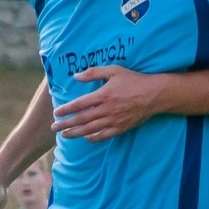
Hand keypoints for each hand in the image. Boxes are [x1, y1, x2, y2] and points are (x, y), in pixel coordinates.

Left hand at [51, 65, 166, 141]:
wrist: (154, 94)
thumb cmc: (134, 80)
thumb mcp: (114, 70)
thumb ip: (94, 73)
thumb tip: (76, 76)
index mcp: (103, 95)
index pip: (79, 104)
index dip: (66, 109)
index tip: (56, 113)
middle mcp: (106, 109)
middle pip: (82, 119)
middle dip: (66, 124)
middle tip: (54, 128)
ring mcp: (114, 120)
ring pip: (91, 129)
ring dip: (76, 133)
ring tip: (65, 136)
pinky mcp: (121, 127)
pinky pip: (104, 135)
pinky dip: (93, 138)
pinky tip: (85, 138)